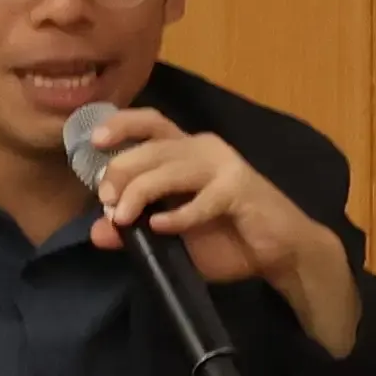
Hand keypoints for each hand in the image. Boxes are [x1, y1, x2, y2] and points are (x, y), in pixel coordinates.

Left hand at [76, 107, 357, 354]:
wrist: (282, 253)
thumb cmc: (229, 238)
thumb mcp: (174, 235)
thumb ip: (137, 229)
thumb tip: (98, 231)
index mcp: (188, 150)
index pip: (150, 123)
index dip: (120, 124)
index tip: (93, 142)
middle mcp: (204, 148)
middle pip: (152, 146)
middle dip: (122, 170)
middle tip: (105, 200)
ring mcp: (225, 167)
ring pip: (171, 168)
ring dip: (141, 191)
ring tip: (124, 218)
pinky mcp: (241, 190)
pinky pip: (202, 199)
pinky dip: (178, 215)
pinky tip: (162, 228)